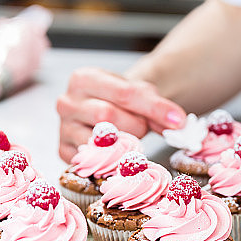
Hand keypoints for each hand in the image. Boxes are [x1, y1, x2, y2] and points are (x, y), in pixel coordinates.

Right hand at [56, 67, 185, 161]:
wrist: (104, 109)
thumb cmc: (123, 101)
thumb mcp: (143, 95)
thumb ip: (158, 108)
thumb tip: (178, 125)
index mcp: (84, 79)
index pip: (124, 94)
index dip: (154, 109)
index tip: (178, 121)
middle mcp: (67, 102)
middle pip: (108, 117)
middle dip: (136, 125)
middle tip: (145, 128)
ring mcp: (63, 128)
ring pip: (98, 142)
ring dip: (124, 145)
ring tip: (132, 140)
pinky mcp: (64, 151)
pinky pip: (91, 162)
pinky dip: (112, 162)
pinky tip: (121, 157)